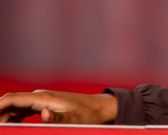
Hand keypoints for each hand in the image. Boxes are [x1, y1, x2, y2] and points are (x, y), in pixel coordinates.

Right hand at [0, 90, 117, 123]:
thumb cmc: (88, 115)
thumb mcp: (74, 120)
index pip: (12, 99)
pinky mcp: (45, 105)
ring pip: (15, 105)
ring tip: (2, 128)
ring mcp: (42, 100)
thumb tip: (43, 113)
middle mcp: (40, 96)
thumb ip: (58, 118)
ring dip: (4, 115)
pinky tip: (10, 125)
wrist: (100, 108)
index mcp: (43, 98)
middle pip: (10, 102)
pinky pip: (22, 109)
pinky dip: (12, 116)